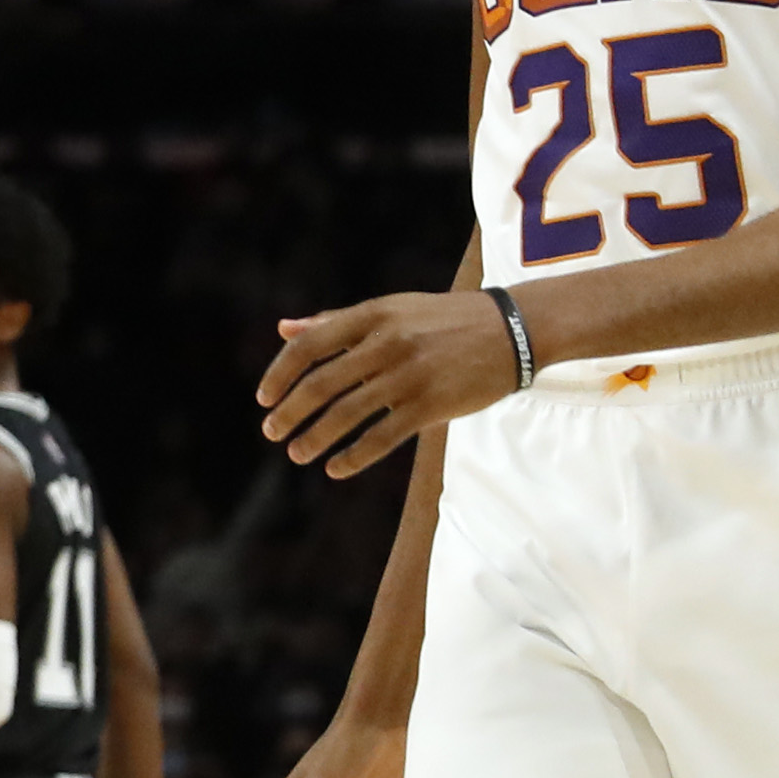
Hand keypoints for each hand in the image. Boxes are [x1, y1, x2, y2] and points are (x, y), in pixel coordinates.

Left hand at [257, 290, 520, 479]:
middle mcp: (387, 343)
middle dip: (290, 413)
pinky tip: (336, 468)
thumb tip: (284, 328)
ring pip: (346, 414)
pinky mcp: (430, 405)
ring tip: (297, 453)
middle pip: (321, 384)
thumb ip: (335, 321)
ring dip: (315, 438)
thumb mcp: (391, 309)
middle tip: (271, 432)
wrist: (513, 330)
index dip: (280, 374)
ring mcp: (408, 375)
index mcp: (373, 315)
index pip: (309, 345)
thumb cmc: (444, 319)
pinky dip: (353, 457)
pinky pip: (381, 438)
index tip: (264, 398)